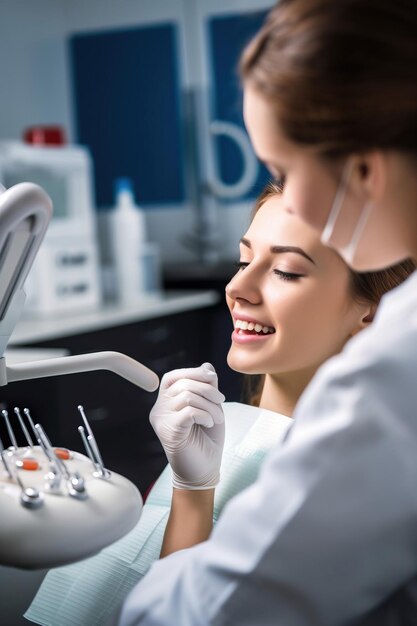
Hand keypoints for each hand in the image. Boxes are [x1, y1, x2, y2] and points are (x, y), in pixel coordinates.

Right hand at [150, 363, 224, 489]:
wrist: (204, 471)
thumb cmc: (206, 440)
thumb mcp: (210, 407)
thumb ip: (207, 387)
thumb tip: (207, 366)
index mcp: (165, 401)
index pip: (173, 376)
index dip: (193, 372)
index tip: (213, 380)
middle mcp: (158, 409)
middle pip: (183, 383)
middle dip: (208, 390)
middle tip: (220, 403)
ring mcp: (161, 420)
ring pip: (187, 395)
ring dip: (210, 405)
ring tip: (216, 418)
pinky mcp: (168, 431)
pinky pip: (189, 411)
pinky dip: (205, 414)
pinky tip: (208, 423)